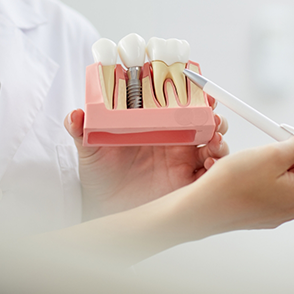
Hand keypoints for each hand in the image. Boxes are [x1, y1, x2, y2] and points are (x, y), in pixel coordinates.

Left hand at [64, 104, 228, 218]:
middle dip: (213, 113)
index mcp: (156, 125)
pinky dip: (217, 165)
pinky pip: (210, 171)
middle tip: (211, 112)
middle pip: (203, 120)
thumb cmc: (100, 175)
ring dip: (219, 136)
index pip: (180, 103)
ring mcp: (184, 159)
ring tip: (214, 137)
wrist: (104, 208)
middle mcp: (174, 140)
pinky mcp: (188, 181)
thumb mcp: (90, 149)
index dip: (192, 93)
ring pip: (212, 141)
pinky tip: (210, 163)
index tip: (198, 85)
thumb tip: (74, 115)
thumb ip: (82, 131)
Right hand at [181, 126, 293, 234]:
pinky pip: (276, 187)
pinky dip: (269, 172)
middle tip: (277, 138)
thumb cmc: (233, 183)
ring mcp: (277, 211)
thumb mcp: (273, 154)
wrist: (202, 208)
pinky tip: (251, 167)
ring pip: (291, 179)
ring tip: (261, 152)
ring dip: (282, 160)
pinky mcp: (262, 211)